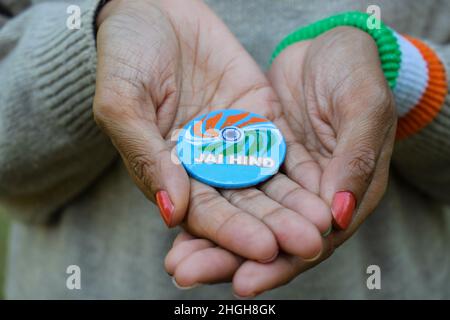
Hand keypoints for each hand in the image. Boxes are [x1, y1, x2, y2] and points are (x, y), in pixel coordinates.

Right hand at [94, 0, 330, 263]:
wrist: (155, 7)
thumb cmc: (126, 52)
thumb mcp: (122, 100)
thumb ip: (146, 155)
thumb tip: (173, 212)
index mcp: (168, 170)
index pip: (202, 211)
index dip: (231, 231)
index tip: (263, 248)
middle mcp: (204, 164)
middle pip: (242, 203)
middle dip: (274, 226)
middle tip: (308, 244)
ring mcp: (234, 140)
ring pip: (267, 181)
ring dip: (295, 205)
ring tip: (324, 225)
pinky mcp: (259, 116)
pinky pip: (282, 144)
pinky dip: (303, 167)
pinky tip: (326, 184)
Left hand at [165, 27, 396, 296]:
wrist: (328, 43)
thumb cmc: (356, 70)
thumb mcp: (364, 106)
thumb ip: (355, 159)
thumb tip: (336, 217)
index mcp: (345, 194)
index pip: (311, 243)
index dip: (278, 264)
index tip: (244, 280)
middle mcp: (309, 195)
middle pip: (269, 237)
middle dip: (228, 258)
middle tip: (187, 274)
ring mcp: (278, 176)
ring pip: (244, 215)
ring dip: (211, 238)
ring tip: (176, 261)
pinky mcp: (254, 156)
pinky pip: (229, 184)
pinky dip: (207, 200)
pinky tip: (179, 215)